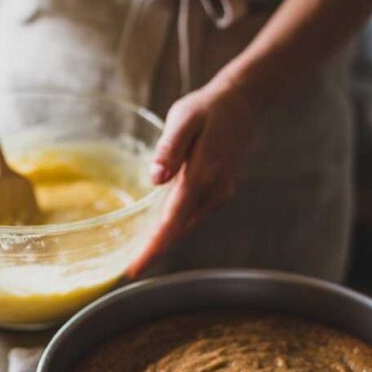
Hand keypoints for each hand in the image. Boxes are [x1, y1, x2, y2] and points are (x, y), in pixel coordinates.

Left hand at [128, 76, 257, 276]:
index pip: (173, 221)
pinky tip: (159, 229)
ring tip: (139, 255)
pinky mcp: (219, 192)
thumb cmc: (208, 108)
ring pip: (186, 223)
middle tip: (130, 269)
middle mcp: (214, 190)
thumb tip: (156, 178)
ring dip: (164, 239)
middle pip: (179, 229)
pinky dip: (175, 224)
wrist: (242, 102)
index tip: (135, 268)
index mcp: (203, 174)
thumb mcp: (183, 119)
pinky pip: (192, 213)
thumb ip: (170, 149)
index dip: (154, 247)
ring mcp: (220, 193)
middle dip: (155, 250)